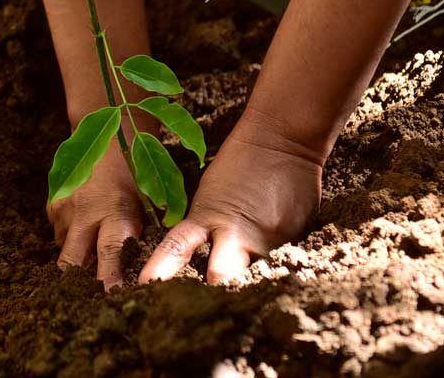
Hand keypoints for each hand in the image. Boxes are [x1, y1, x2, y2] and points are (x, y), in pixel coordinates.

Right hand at [49, 147, 143, 291]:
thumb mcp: (144, 203)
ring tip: (92, 242)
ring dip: (76, 255)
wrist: (106, 134)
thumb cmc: (134, 174)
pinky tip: (83, 223)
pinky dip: (69, 235)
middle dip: (76, 281)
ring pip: (64, 249)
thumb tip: (134, 270)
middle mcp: (86, 212)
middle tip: (85, 292)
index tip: (110, 297)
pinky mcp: (52, 203)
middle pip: (71, 262)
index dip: (109, 279)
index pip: (110, 253)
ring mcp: (65, 208)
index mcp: (116, 212)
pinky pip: (58, 232)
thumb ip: (134, 234)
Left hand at [139, 127, 322, 285]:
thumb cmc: (240, 164)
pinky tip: (276, 261)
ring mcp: (270, 239)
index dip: (161, 269)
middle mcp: (239, 233)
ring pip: (255, 278)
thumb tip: (196, 265)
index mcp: (208, 216)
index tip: (146, 286)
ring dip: (246, 284)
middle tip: (204, 302)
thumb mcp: (210, 196)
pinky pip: (283, 264)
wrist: (282, 140)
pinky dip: (275, 268)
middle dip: (212, 292)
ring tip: (244, 288)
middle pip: (221, 277)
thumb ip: (203, 230)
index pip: (178, 247)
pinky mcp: (296, 240)